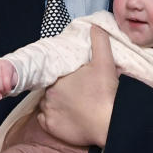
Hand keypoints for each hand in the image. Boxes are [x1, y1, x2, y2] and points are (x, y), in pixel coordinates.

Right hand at [0, 59, 17, 99]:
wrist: (1, 72)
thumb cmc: (8, 76)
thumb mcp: (13, 77)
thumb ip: (10, 83)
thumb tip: (6, 90)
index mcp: (4, 64)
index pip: (5, 73)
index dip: (6, 83)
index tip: (8, 90)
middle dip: (0, 87)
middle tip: (3, 93)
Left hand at [37, 26, 116, 146]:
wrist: (108, 123)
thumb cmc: (105, 92)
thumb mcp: (104, 62)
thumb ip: (98, 41)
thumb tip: (94, 26)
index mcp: (57, 77)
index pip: (54, 75)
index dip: (64, 78)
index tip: (75, 82)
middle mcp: (47, 93)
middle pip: (50, 89)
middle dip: (60, 91)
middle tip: (76, 95)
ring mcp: (47, 111)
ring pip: (46, 104)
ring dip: (55, 104)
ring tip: (72, 107)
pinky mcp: (50, 127)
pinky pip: (44, 120)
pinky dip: (52, 119)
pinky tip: (65, 118)